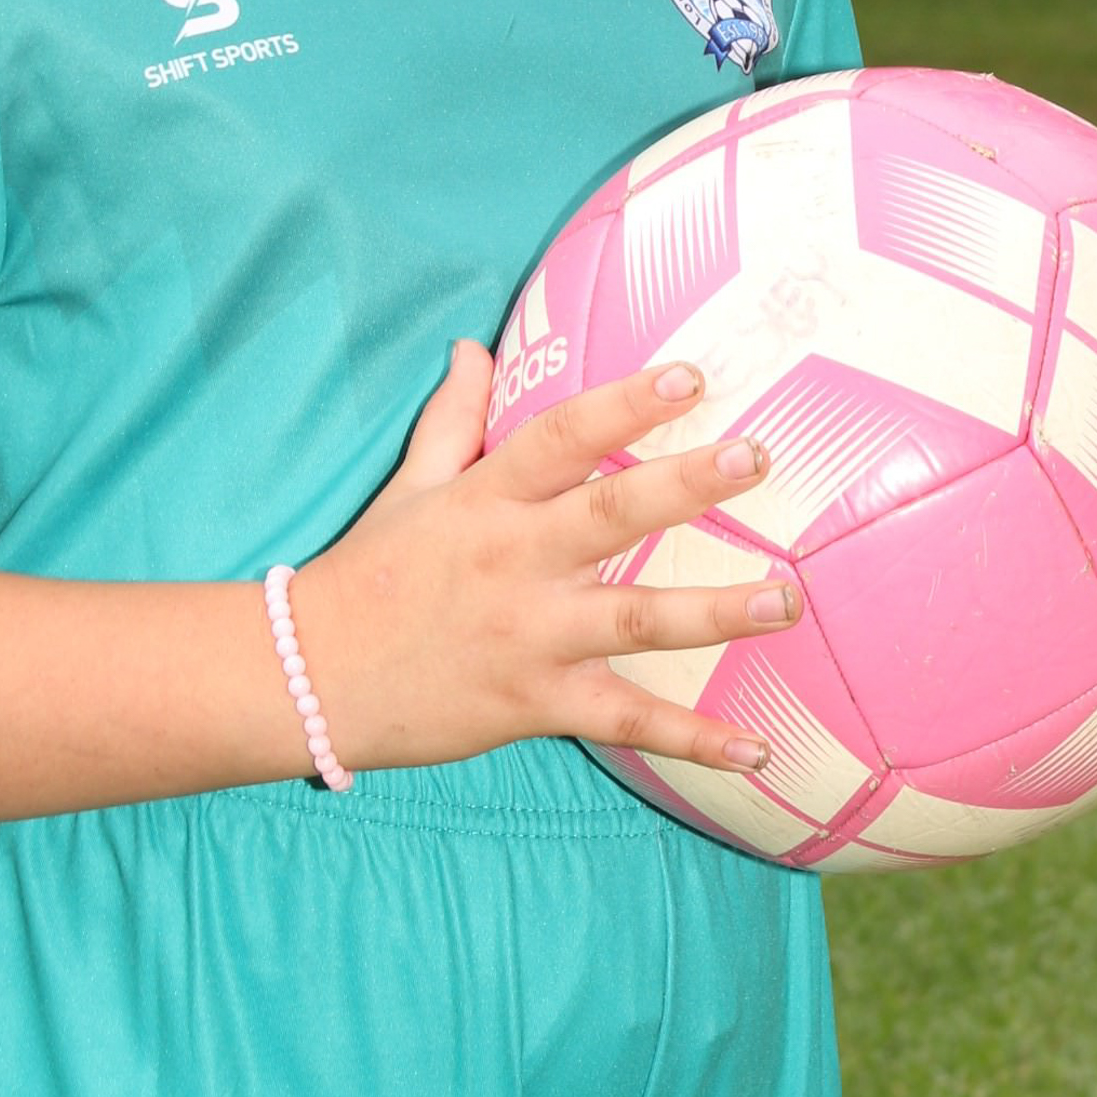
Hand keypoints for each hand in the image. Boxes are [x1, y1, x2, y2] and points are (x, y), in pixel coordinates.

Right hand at [294, 342, 799, 778]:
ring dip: (715, 611)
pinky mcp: (536, 704)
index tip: (691, 374)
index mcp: (486, 500)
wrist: (310, 678)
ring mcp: (529, 636)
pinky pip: (624, 721)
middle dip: (687, 484)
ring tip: (786, 597)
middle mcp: (514, 562)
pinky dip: (692, 740)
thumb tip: (473, 345)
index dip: (625, 403)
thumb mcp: (409, 487)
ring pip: (634, 621)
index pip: (561, 437)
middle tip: (758, 456)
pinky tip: (757, 751)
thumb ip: (453, 418)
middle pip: (610, 515)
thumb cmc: (370, 573)